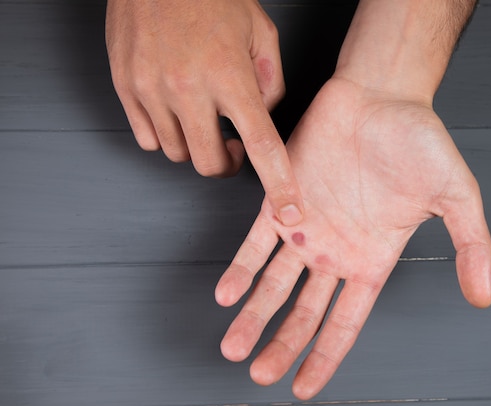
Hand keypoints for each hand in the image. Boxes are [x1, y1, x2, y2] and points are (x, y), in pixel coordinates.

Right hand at [105, 0, 302, 224]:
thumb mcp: (261, 33)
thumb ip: (270, 82)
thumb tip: (261, 119)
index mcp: (229, 75)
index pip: (261, 145)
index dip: (279, 185)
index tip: (290, 212)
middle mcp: (188, 88)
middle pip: (209, 164)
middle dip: (225, 166)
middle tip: (230, 148)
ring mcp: (151, 89)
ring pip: (177, 153)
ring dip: (195, 145)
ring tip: (200, 116)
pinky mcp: (125, 86)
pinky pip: (147, 138)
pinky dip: (165, 135)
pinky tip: (175, 112)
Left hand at [215, 78, 490, 398]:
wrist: (381, 93)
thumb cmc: (419, 140)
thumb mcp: (457, 196)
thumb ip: (470, 246)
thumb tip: (483, 296)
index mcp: (372, 260)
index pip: (344, 322)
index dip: (324, 357)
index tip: (303, 388)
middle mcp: (335, 250)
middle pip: (303, 313)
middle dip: (282, 346)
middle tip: (260, 374)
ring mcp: (306, 226)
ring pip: (274, 283)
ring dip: (253, 315)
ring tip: (234, 347)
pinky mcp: (281, 198)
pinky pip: (255, 241)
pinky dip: (241, 267)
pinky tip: (227, 293)